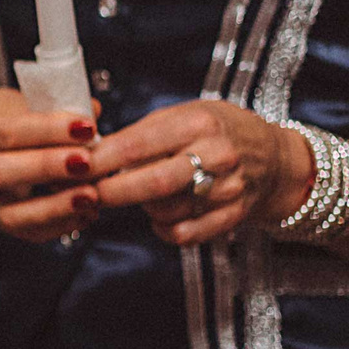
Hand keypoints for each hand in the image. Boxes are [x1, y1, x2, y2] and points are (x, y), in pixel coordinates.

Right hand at [0, 89, 97, 242]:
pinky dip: (56, 225)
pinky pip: (23, 232)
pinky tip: (84, 214)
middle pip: (3, 173)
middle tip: (89, 162)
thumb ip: (42, 107)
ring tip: (91, 197)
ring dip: (55, 207)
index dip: (48, 130)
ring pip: (11, 213)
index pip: (7, 131)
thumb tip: (92, 110)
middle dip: (49, 168)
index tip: (86, 126)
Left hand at [84, 99, 306, 246]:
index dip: (102, 159)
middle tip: (88, 192)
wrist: (273, 157)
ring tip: (137, 193)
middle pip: (154, 183)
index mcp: (199, 123)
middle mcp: (218, 156)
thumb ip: (142, 133)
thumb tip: (92, 151)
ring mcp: (229, 190)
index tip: (76, 165)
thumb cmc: (216, 130)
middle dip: (113, 191)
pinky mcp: (233, 217)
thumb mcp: (184, 114)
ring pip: (167, 211)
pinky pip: (185, 234)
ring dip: (141, 207)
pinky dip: (163, 230)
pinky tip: (159, 216)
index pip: (139, 144)